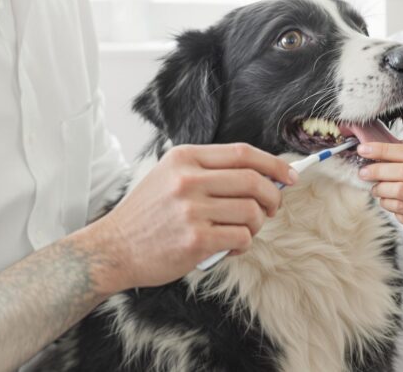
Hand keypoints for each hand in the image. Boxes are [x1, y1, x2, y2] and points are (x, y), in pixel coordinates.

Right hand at [81, 143, 297, 293]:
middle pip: (253, 181)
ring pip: (251, 212)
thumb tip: (262, 176)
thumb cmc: (147, 215)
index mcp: (184, 158)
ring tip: (243, 231)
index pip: (242, 153)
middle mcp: (188, 179)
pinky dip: (243, 245)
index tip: (290, 176)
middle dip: (272, 197)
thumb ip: (209, 172)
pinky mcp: (195, 239)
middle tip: (272, 209)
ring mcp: (191, 209)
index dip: (273, 163)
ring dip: (257, 225)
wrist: (112, 248)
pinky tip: (229, 248)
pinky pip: (241, 238)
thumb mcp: (169, 177)